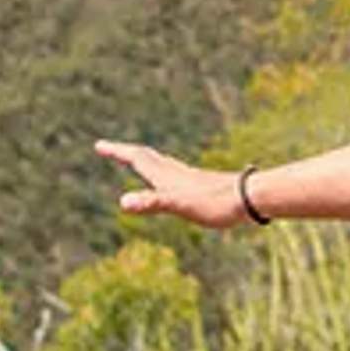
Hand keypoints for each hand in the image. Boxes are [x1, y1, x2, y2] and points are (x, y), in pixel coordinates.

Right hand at [96, 139, 253, 230]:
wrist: (250, 198)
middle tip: (110, 149)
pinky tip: (174, 182)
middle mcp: (176, 172)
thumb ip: (151, 203)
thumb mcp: (178, 205)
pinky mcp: (202, 186)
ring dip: (145, 160)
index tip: (98, 145)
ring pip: (162, 164)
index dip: (117, 151)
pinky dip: (165, 174)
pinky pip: (176, 176)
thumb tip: (123, 202)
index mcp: (166, 175)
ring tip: (138, 160)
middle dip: (126, 153)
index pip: (136, 158)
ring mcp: (190, 178)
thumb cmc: (214, 203)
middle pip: (146, 157)